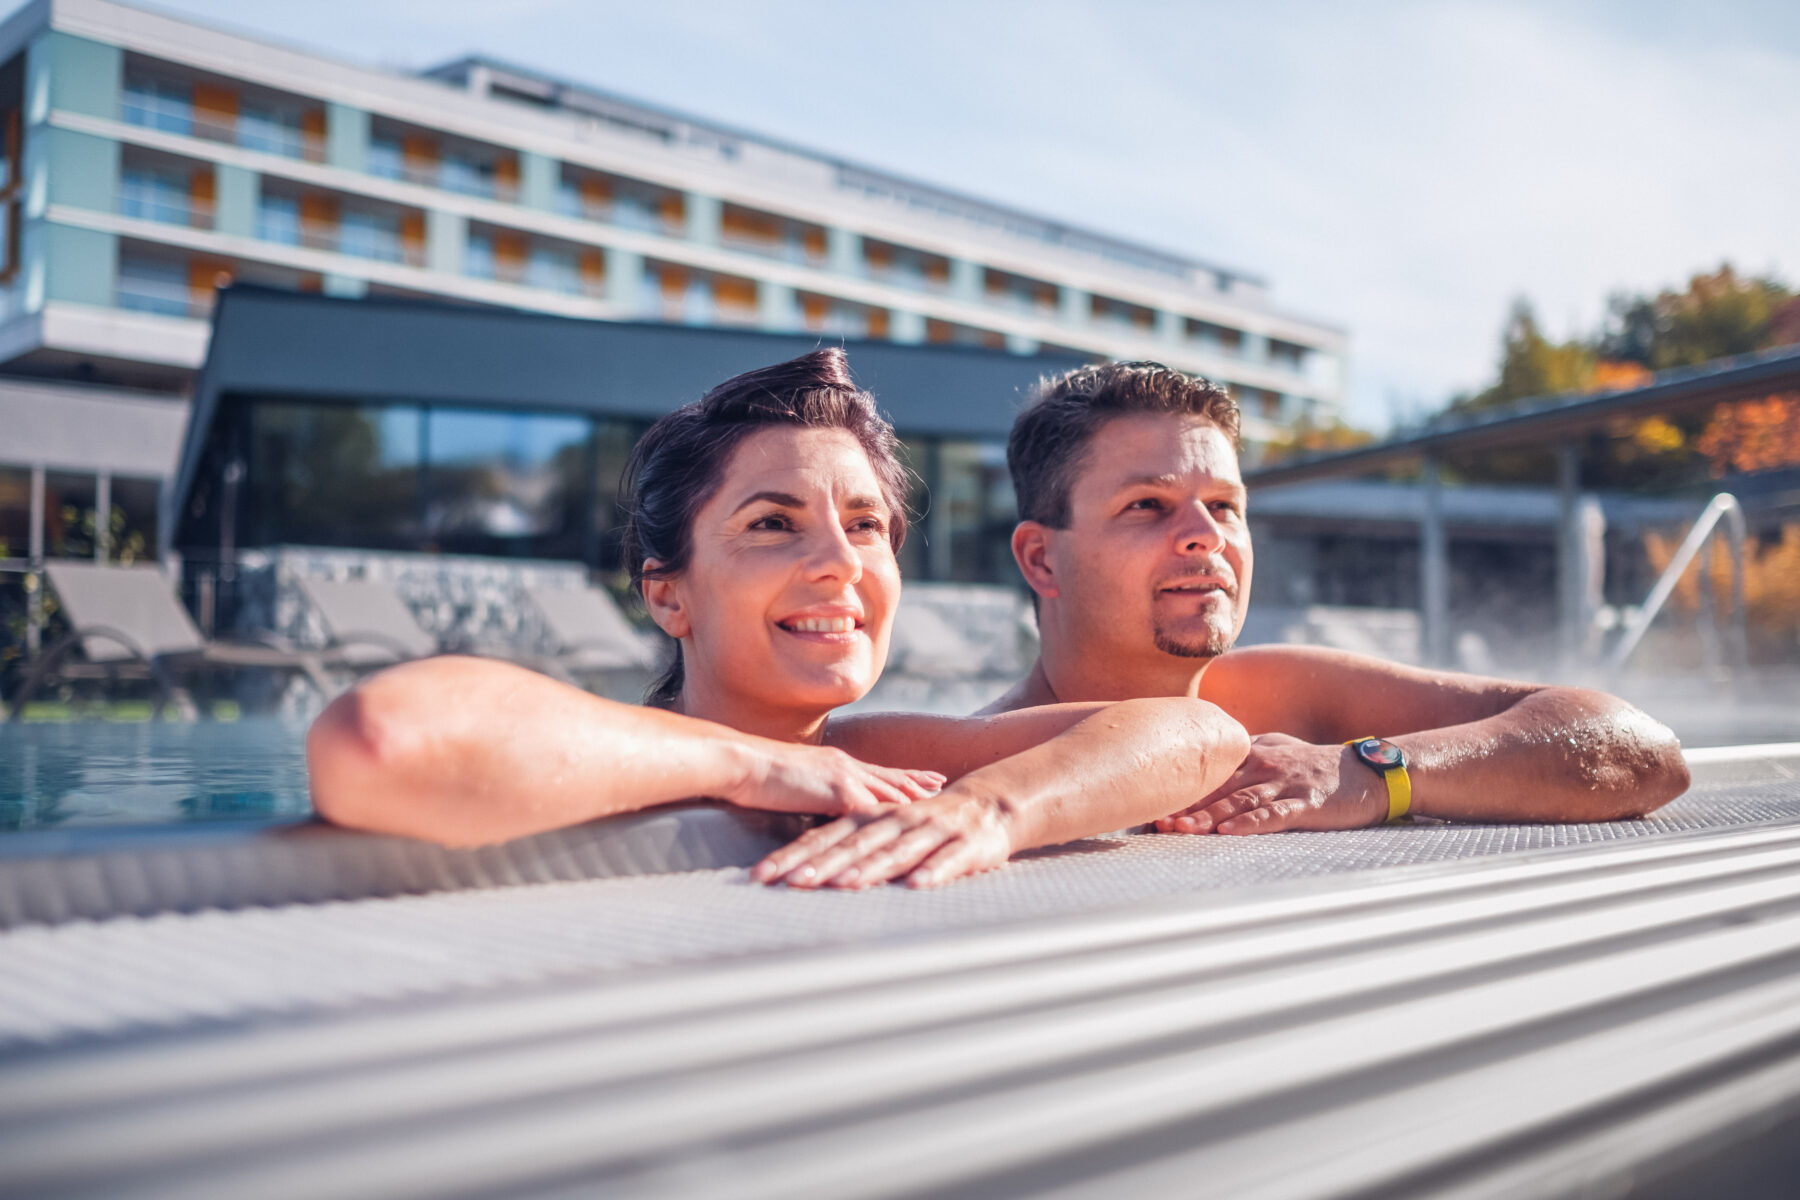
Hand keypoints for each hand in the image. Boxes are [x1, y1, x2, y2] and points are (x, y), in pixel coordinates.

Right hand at [731, 742, 943, 815]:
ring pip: (889, 790)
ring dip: (913, 797)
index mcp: (834, 765)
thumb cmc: (752, 774)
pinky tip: (910, 828)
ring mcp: (845, 777)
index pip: (876, 771)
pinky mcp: (839, 792)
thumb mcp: (790, 783)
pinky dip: (892, 819)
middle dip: (916, 782)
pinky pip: (874, 809)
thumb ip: (809, 793)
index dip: (901, 775)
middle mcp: (845, 767)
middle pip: (890, 777)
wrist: (739, 762)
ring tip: (938, 802)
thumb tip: (815, 804)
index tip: (923, 775)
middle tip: (942, 783)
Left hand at [751, 786, 1013, 888]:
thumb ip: (849, 845)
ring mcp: (930, 831)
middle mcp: (896, 821)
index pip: (824, 836)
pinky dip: (932, 871)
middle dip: (821, 864)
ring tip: (844, 885)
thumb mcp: (883, 828)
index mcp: (871, 818)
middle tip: (790, 883)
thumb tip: (799, 871)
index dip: (793, 855)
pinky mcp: (965, 846)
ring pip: (895, 851)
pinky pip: (947, 860)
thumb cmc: (926, 825)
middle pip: (853, 844)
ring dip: (869, 868)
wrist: (989, 804)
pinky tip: (915, 886)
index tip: (761, 876)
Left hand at [1153, 732, 1387, 834]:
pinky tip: (1230, 832)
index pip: (1206, 770)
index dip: (1177, 787)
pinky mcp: (1306, 803)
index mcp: (1251, 754)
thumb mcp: (1275, 751)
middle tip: (1151, 820)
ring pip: (1238, 800)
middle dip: (1182, 804)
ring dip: (1208, 816)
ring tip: (1180, 829)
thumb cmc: (1316, 766)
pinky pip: (1275, 814)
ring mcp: (1284, 783)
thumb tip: (1203, 763)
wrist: (1367, 770)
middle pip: (1215, 786)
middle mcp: (1262, 765)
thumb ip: (1241, 756)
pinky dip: (1251, 823)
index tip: (1146, 801)